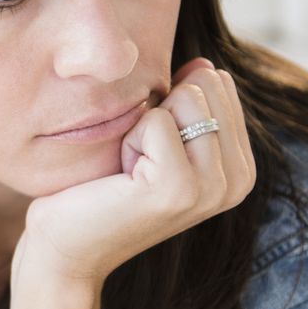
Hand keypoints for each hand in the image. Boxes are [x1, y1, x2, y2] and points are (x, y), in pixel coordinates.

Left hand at [11, 57, 256, 287]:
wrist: (66, 244)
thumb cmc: (104, 185)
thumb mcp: (157, 139)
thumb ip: (188, 102)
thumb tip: (205, 64)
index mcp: (241, 167)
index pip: (218, 84)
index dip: (171, 103)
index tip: (152, 148)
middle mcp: (238, 181)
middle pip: (205, 86)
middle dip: (159, 111)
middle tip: (138, 157)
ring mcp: (212, 189)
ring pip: (186, 98)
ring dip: (144, 125)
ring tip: (131, 167)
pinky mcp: (179, 189)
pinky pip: (156, 120)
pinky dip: (130, 138)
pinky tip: (122, 176)